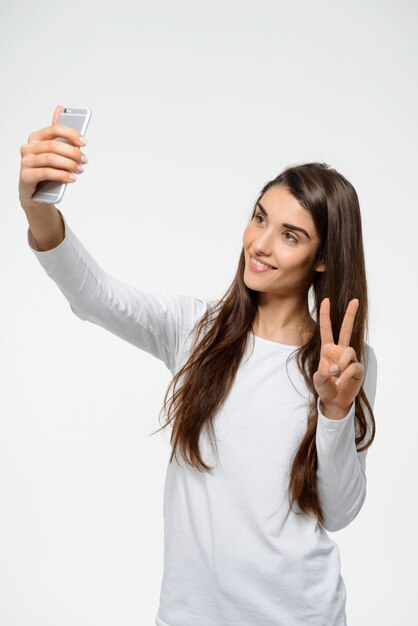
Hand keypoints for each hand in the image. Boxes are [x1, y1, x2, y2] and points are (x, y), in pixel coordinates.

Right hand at [18, 104, 87, 208]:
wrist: (36, 194)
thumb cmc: (46, 170)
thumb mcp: (54, 152)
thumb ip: (57, 134)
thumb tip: (60, 108)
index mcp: (36, 138)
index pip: (54, 129)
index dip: (71, 134)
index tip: (84, 142)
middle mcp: (28, 148)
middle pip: (54, 146)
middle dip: (73, 153)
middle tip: (84, 160)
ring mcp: (25, 162)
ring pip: (50, 159)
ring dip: (69, 165)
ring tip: (80, 170)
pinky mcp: (25, 176)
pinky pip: (46, 173)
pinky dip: (62, 175)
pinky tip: (72, 178)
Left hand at [313, 298, 364, 418]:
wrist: (335, 400)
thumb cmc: (326, 387)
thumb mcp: (318, 381)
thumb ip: (321, 375)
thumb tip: (332, 370)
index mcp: (328, 349)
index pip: (326, 329)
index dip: (326, 315)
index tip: (326, 300)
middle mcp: (339, 350)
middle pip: (346, 329)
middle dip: (350, 314)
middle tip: (355, 300)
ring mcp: (350, 358)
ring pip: (348, 351)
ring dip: (341, 363)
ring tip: (336, 374)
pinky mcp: (358, 368)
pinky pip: (353, 366)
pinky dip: (347, 373)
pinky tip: (343, 380)